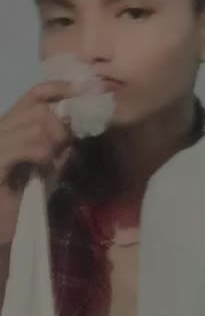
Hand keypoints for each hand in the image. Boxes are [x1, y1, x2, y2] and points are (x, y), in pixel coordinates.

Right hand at [0, 81, 75, 245]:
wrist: (2, 227)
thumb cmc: (22, 198)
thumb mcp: (48, 167)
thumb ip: (60, 145)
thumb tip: (79, 125)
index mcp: (11, 124)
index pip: (36, 93)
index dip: (61, 89)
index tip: (84, 94)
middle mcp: (0, 127)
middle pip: (39, 106)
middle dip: (60, 126)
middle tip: (63, 148)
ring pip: (36, 122)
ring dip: (53, 142)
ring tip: (50, 162)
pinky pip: (29, 144)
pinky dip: (43, 154)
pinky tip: (41, 168)